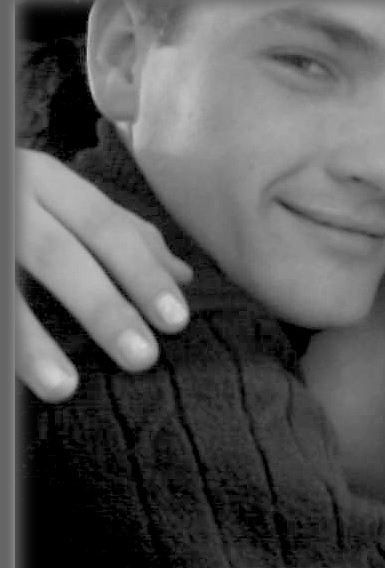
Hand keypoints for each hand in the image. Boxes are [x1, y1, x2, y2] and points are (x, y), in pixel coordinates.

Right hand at [16, 148, 192, 401]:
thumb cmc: (16, 201)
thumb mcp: (63, 199)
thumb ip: (122, 233)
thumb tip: (183, 275)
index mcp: (45, 179)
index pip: (106, 227)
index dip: (142, 274)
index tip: (178, 321)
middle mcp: (6, 197)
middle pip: (59, 255)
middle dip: (102, 308)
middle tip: (143, 358)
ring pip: (3, 292)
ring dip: (30, 343)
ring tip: (64, 388)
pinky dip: (2, 347)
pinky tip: (8, 388)